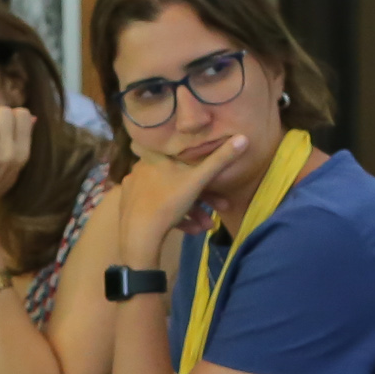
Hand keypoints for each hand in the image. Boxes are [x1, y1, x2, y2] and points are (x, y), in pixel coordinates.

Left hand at [117, 134, 247, 264]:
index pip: (182, 157)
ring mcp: (134, 190)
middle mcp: (141, 169)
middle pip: (179, 180)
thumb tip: (244, 137)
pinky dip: (177, 218)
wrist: (139, 236)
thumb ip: (220, 159)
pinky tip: (192, 230)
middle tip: (220, 209)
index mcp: (154, 157)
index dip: (202, 168)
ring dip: (193, 212)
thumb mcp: (198, 180)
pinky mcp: (130, 208)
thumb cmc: (169, 202)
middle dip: (203, 197)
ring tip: (207, 226)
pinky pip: (158, 209)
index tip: (216, 180)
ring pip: (171, 197)